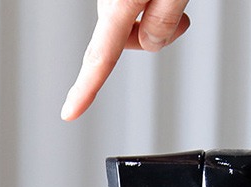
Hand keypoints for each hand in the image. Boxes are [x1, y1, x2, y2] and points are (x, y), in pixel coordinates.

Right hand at [61, 0, 190, 120]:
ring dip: (155, 19)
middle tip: (181, 19)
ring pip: (133, 25)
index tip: (69, 112)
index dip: (85, 89)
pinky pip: (133, 8)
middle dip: (154, 40)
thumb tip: (149, 43)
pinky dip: (149, 6)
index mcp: (119, 0)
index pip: (101, 57)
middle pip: (127, 42)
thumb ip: (163, 22)